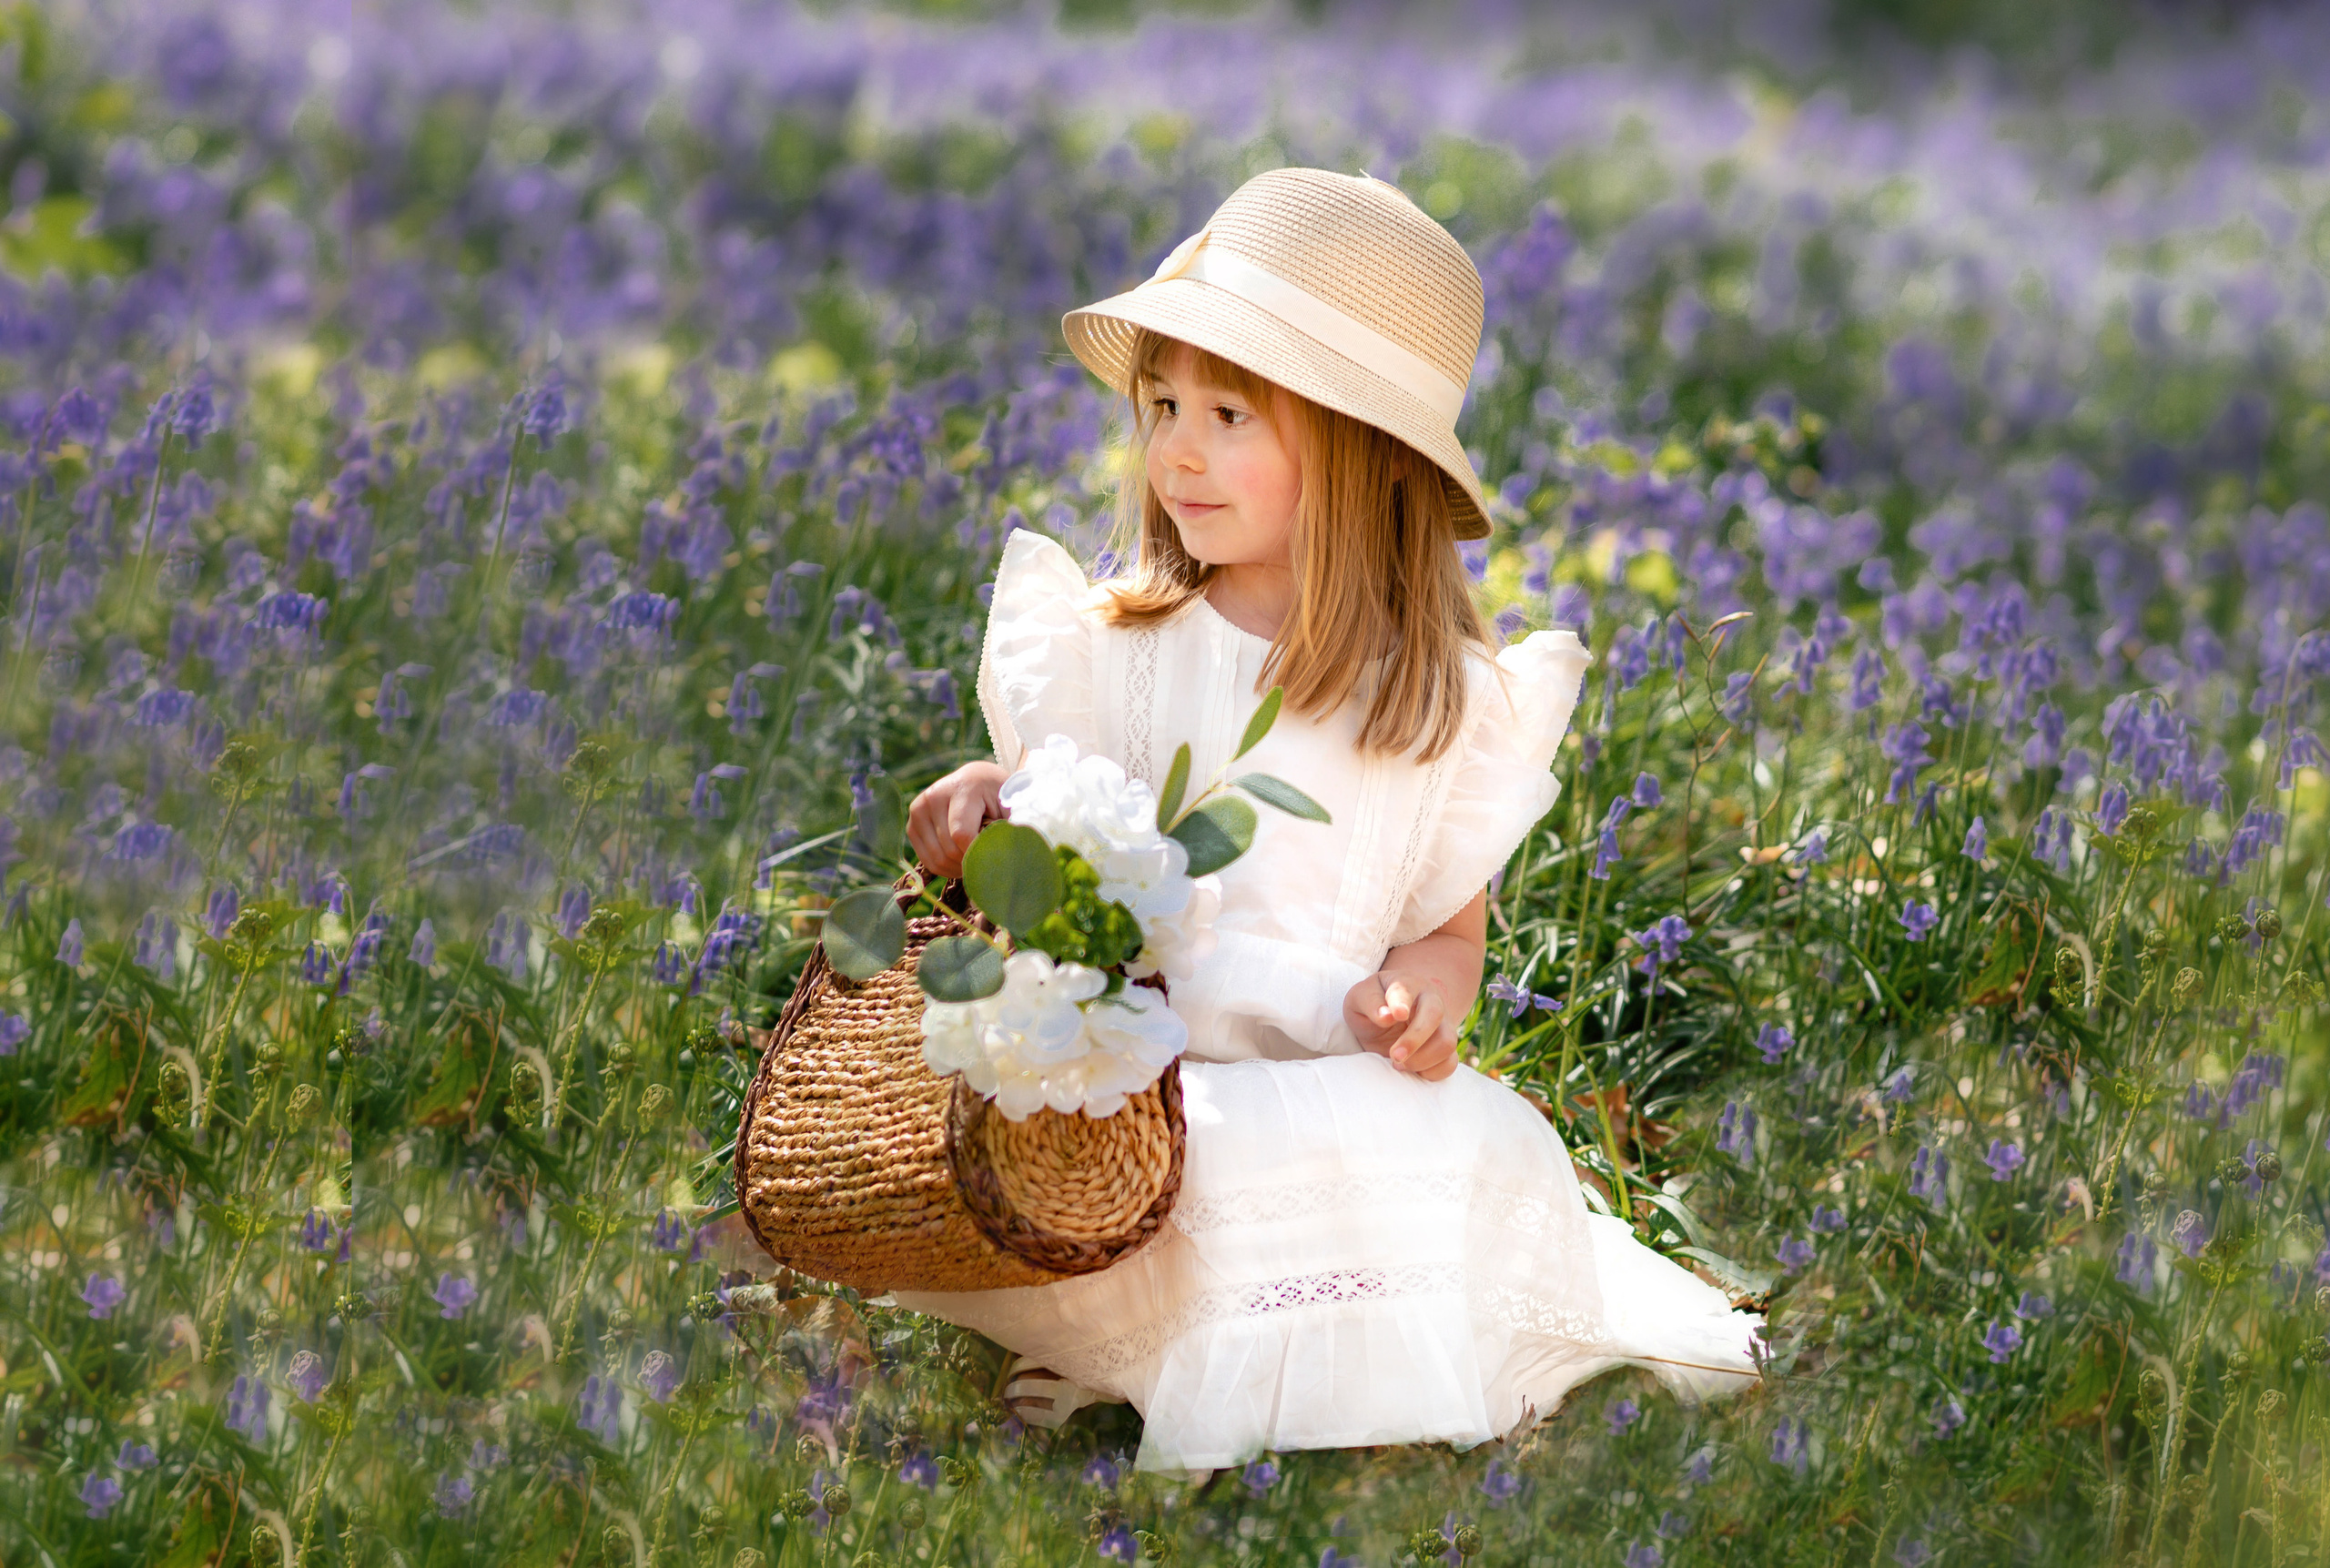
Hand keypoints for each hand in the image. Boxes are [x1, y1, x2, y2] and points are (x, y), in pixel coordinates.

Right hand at [906, 761, 1007, 876]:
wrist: (978, 781)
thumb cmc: (999, 796)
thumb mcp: (1011, 808)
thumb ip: (1008, 831)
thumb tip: (1005, 862)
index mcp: (962, 788)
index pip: (962, 834)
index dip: (978, 854)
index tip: (994, 859)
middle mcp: (934, 796)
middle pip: (949, 849)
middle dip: (969, 862)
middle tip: (987, 860)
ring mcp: (919, 810)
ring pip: (936, 858)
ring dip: (958, 868)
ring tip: (974, 862)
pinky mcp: (912, 824)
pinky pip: (926, 859)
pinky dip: (944, 868)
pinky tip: (959, 863)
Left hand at [1344, 969, 1458, 1081]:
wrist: (1391, 1016)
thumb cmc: (1374, 1005)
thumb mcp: (1359, 998)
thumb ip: (1370, 1002)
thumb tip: (1386, 1016)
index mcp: (1407, 985)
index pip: (1405, 990)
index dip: (1401, 1003)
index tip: (1397, 1014)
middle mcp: (1430, 1001)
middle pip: (1435, 1015)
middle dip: (1414, 1040)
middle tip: (1394, 1056)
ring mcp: (1442, 1025)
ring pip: (1447, 1042)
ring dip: (1422, 1059)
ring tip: (1398, 1064)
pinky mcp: (1445, 1048)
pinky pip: (1449, 1063)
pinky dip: (1431, 1072)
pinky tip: (1413, 1070)